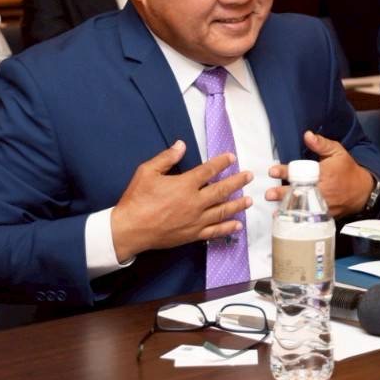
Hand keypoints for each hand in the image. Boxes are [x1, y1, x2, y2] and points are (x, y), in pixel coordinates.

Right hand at [110, 141, 253, 262]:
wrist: (129, 229)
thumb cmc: (137, 199)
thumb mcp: (147, 172)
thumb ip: (166, 158)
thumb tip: (181, 145)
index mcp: (184, 185)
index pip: (208, 170)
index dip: (221, 163)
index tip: (232, 158)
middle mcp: (195, 202)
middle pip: (222, 190)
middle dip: (237, 182)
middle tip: (249, 176)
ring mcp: (195, 220)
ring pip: (222, 211)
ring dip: (237, 204)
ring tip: (249, 199)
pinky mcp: (192, 234)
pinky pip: (215, 231)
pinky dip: (228, 228)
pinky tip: (238, 224)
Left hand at [267, 130, 372, 217]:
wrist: (362, 190)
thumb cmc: (348, 170)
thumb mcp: (338, 152)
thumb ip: (321, 144)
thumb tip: (307, 135)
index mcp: (325, 173)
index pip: (302, 172)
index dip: (286, 171)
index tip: (273, 171)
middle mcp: (324, 190)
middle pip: (300, 192)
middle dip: (283, 193)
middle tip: (269, 193)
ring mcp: (325, 204)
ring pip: (304, 207)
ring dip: (288, 208)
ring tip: (275, 211)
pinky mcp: (326, 213)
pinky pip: (311, 216)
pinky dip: (299, 218)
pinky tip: (287, 219)